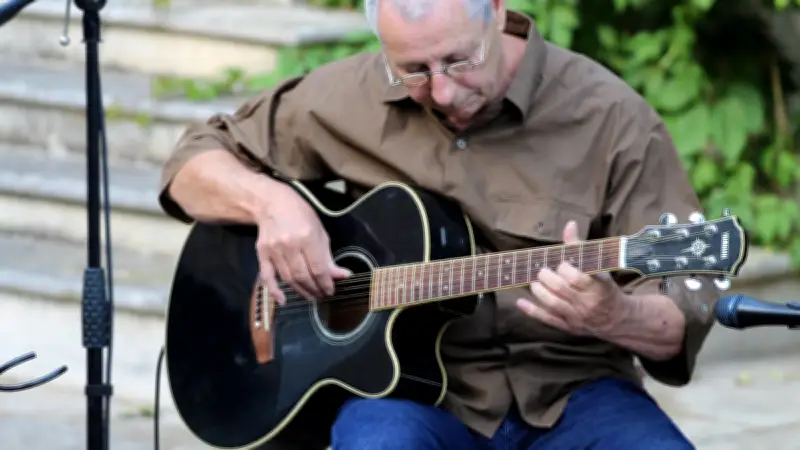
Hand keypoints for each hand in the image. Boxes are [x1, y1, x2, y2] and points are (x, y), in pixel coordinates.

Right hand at [255, 182, 350, 303]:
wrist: (271, 203)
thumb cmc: (300, 214)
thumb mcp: (319, 230)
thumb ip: (328, 255)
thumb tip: (342, 275)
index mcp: (307, 237)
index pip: (318, 268)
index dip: (326, 283)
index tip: (331, 290)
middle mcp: (289, 245)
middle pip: (303, 276)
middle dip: (315, 289)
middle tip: (322, 295)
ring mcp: (274, 250)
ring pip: (289, 279)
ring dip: (301, 291)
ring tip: (310, 295)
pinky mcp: (262, 254)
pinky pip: (267, 276)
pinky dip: (274, 290)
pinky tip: (282, 300)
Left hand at [515, 220, 632, 336]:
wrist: (617, 319)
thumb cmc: (606, 288)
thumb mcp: (599, 267)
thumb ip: (580, 247)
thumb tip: (569, 225)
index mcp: (597, 287)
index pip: (577, 277)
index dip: (564, 268)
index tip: (562, 264)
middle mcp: (587, 303)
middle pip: (561, 289)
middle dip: (547, 277)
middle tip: (543, 271)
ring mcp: (577, 317)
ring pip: (553, 304)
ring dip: (539, 291)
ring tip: (536, 283)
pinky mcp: (568, 327)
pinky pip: (548, 319)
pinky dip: (532, 311)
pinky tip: (520, 302)